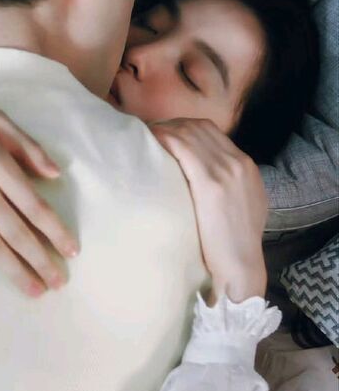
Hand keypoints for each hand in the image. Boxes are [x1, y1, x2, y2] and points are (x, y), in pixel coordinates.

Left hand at [150, 118, 267, 303]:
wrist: (241, 265)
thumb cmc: (234, 244)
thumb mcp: (241, 207)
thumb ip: (227, 187)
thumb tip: (204, 181)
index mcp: (246, 167)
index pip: (211, 132)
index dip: (183, 128)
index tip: (164, 135)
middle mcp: (238, 163)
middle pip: (198, 127)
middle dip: (170, 125)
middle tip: (148, 133)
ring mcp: (227, 171)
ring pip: (190, 132)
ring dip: (164, 129)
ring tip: (144, 136)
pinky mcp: (211, 183)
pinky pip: (183, 147)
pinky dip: (165, 139)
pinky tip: (150, 140)